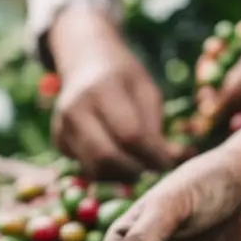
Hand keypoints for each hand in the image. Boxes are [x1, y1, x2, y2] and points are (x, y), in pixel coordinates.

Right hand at [49, 9, 178, 176]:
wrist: (85, 64)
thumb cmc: (124, 78)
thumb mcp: (147, 91)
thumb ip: (158, 126)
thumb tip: (181, 158)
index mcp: (102, 89)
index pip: (130, 135)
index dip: (153, 155)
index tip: (171, 162)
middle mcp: (75, 109)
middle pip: (106, 157)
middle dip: (136, 170)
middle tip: (155, 168)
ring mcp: (62, 127)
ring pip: (93, 169)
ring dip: (122, 176)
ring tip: (140, 165)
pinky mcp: (58, 142)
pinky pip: (86, 167)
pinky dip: (108, 171)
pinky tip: (120, 159)